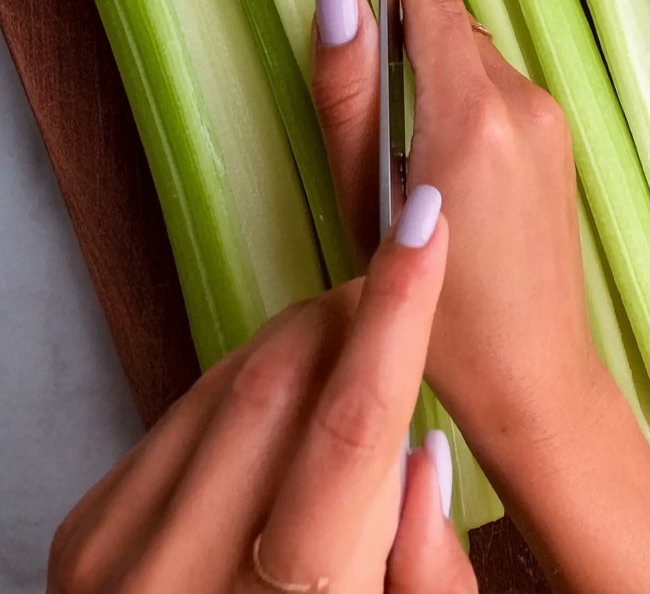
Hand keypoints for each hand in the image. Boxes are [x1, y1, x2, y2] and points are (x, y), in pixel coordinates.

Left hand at [47, 201, 475, 593]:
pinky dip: (247, 385)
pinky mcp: (83, 536)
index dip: (397, 313)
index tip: (423, 226)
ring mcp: (118, 559)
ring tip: (343, 357)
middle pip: (285, 381)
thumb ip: (430, 580)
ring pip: (233, 378)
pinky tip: (279, 410)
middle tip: (394, 298)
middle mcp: (182, 582)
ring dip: (301, 344)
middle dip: (350, 314)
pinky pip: (185, 410)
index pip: (352, 429)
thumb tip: (424, 451)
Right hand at [312, 0, 597, 453]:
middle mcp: (523, 103)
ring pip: (474, 57)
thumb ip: (350, 97)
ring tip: (391, 111)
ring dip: (432, 57)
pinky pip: (497, 85)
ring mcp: (550, 121)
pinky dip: (458, 84)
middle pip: (452, 26)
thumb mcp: (368, 206)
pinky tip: (433, 134)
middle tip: (359, 22)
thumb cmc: (438, 308)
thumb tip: (338, 0)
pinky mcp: (558, 139)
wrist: (535, 374)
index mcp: (472, 114)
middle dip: (408, 10)